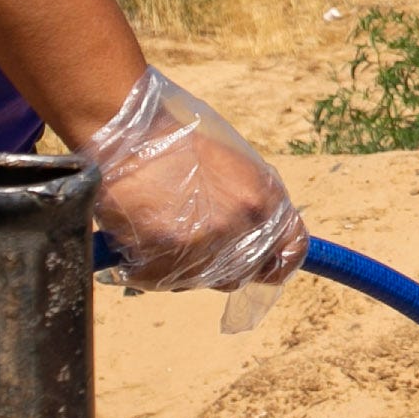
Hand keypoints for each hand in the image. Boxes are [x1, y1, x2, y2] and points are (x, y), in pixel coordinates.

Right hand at [78, 70, 311, 324]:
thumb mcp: (235, 164)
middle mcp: (239, 231)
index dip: (278, 260)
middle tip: (198, 238)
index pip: (292, 252)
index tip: (267, 263)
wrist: (125, 135)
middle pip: (244, 274)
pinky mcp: (161, 266)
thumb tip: (265, 239)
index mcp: (264, 201)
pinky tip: (144, 235)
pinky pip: (165, 282)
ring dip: (187, 265)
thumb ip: (255, 204)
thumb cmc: (177, 142)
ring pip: (201, 281)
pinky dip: (155, 268)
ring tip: (165, 227)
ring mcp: (200, 251)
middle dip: (226, 264)